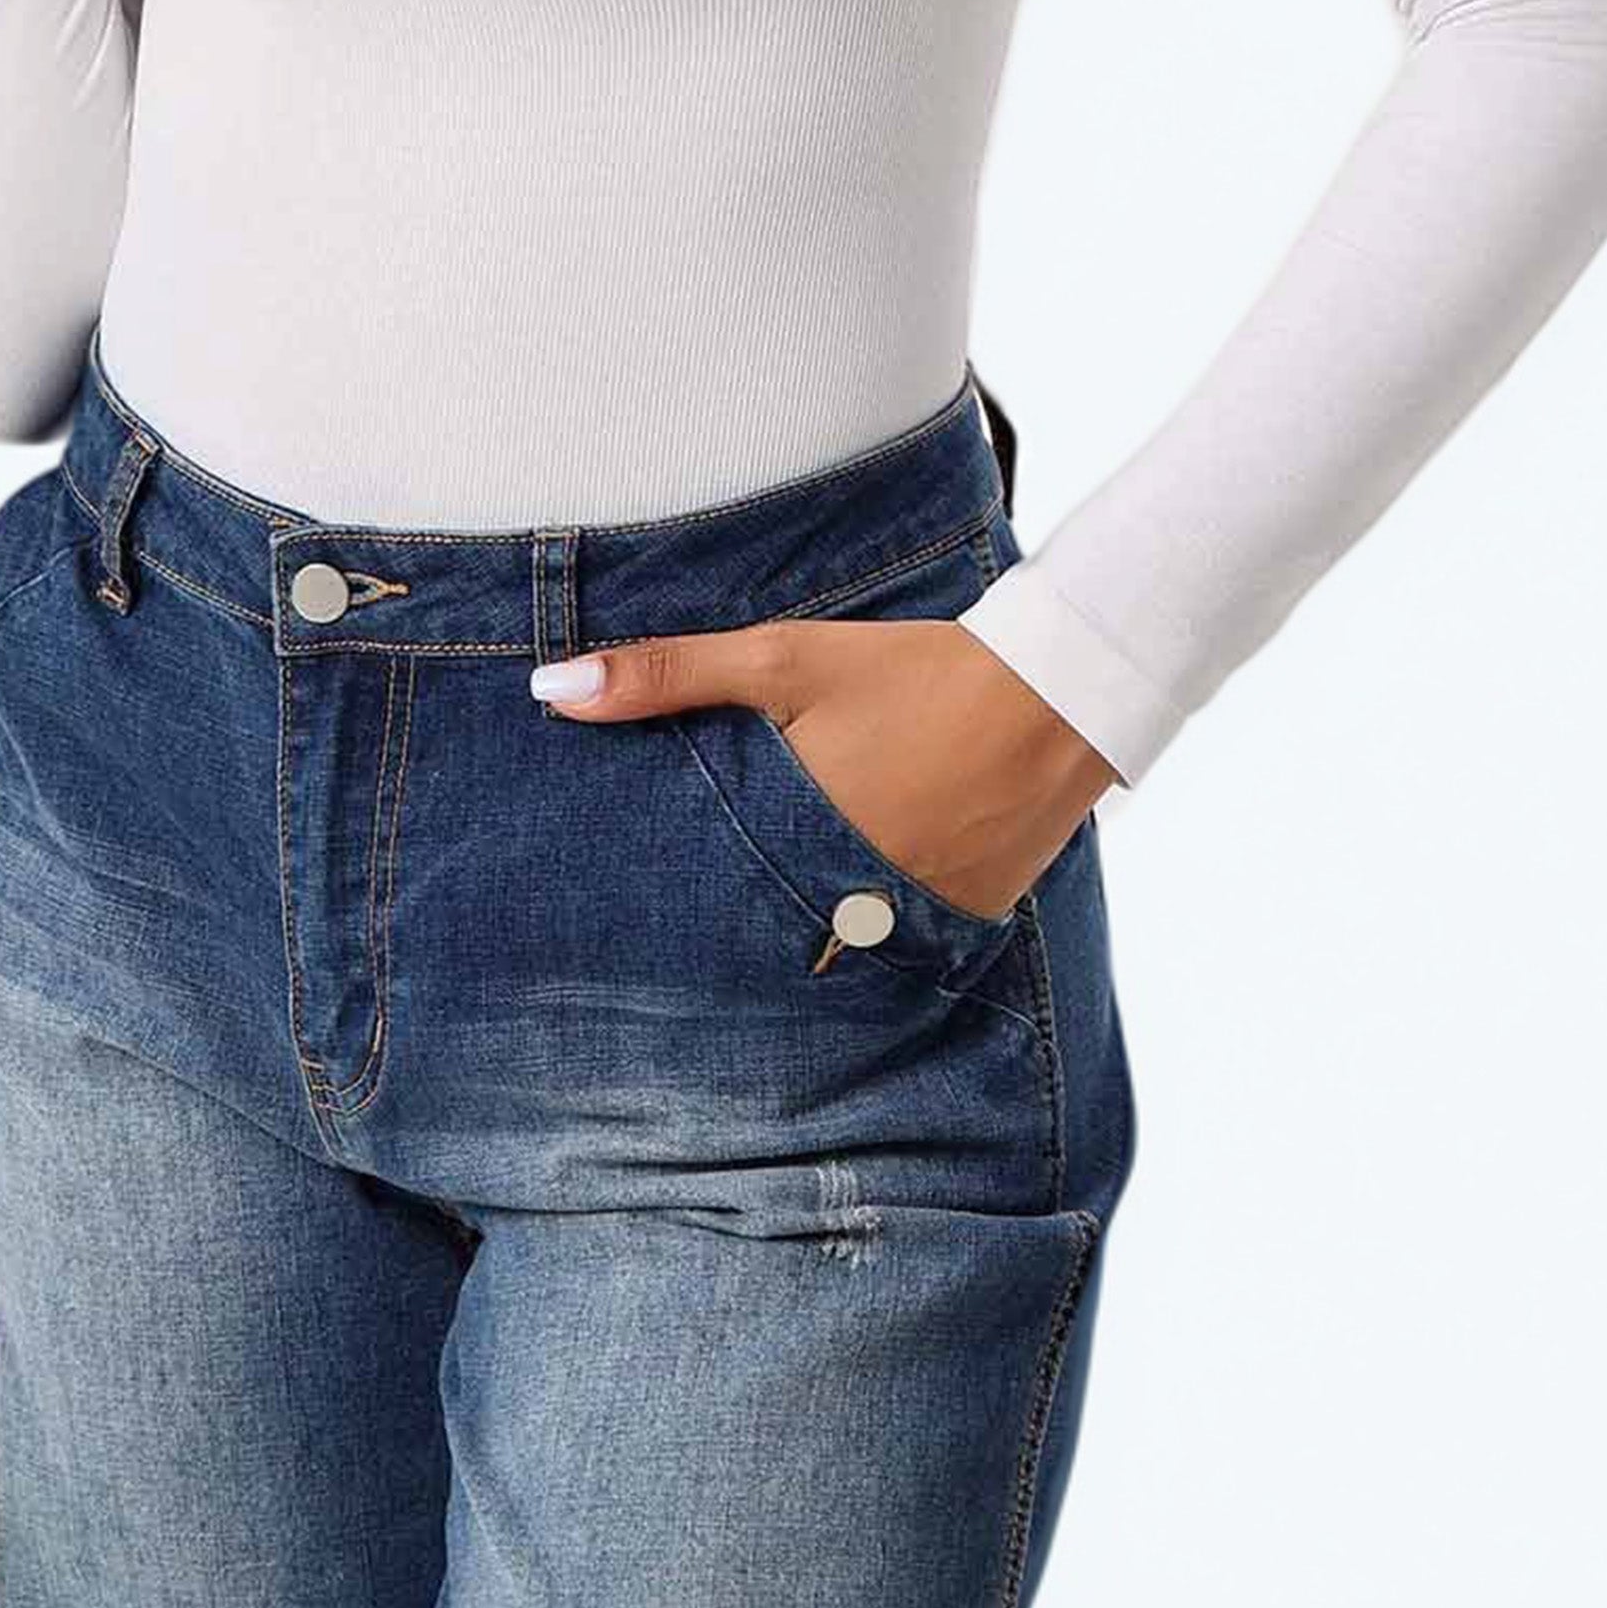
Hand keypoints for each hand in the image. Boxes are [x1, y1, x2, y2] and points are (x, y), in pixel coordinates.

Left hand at [529, 615, 1122, 921]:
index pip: (701, 903)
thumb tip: (550, 690)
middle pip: (761, 934)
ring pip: (827, 946)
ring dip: (798, 930)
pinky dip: (867, 924)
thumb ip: (669, 676)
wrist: (1056, 692)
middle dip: (728, 925)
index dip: (663, 909)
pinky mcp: (961, 929)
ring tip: (771, 914)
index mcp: (795, 840)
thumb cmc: (910, 670)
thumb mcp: (785, 661)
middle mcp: (850, 901)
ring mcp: (911, 926)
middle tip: (680, 937)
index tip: (623, 917)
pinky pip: (892, 942)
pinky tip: (853, 899)